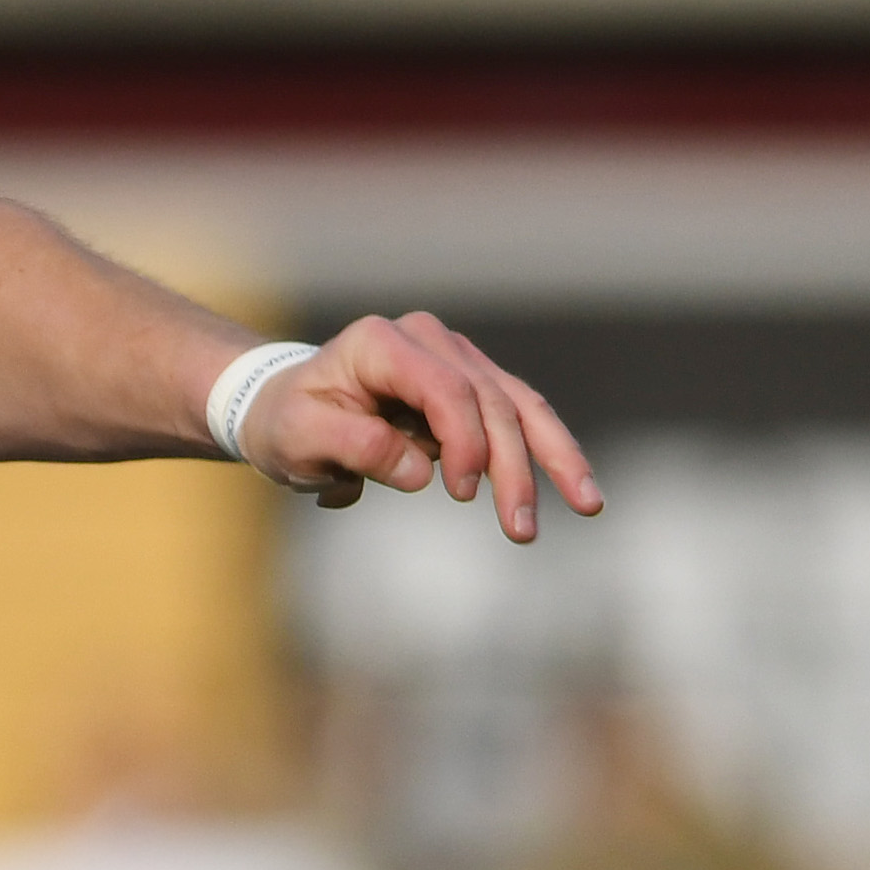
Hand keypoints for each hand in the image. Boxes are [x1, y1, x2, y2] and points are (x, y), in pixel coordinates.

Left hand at [241, 313, 602, 541]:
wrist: (283, 408)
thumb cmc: (288, 424)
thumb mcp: (300, 440)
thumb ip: (354, 448)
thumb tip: (421, 470)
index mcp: (380, 343)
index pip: (445, 388)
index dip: (465, 441)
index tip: (460, 494)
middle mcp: (425, 339)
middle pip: (489, 402)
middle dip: (513, 467)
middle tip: (521, 530)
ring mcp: (453, 356)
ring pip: (518, 406)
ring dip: (551, 458)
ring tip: (587, 506)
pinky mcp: (470, 382)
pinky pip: (519, 415)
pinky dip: (548, 450)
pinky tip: (579, 488)